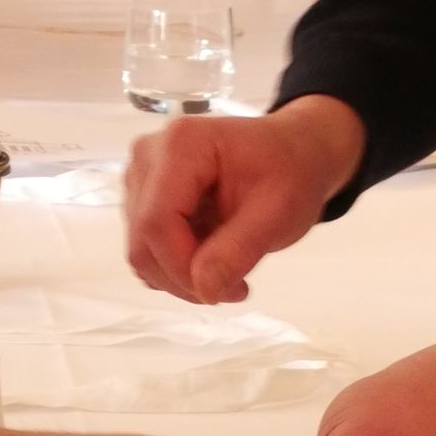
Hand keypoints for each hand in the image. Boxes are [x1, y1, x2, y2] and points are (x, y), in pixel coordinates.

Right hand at [125, 95, 366, 302]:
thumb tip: (204, 289)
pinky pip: (147, 247)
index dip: (182, 268)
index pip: (157, 222)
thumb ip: (239, 249)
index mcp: (181, 145)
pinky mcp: (143, 197)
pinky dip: (175, 266)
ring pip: (142, 249)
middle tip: (235, 287)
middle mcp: (149, 156)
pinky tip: (212, 256)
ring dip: (182, 275)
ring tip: (230, 268)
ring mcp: (142, 176)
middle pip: (143, 240)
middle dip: (185, 277)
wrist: (293, 152)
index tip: (228, 290)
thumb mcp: (278, 212)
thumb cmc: (290, 171)